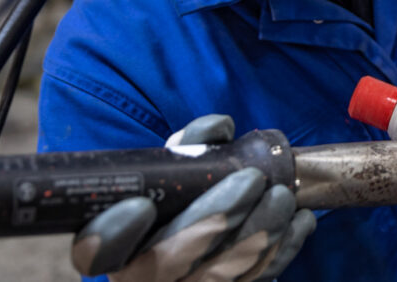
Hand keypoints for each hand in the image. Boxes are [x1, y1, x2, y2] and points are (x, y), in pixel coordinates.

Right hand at [70, 115, 316, 281]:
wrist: (209, 240)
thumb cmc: (183, 199)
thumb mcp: (172, 171)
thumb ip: (186, 149)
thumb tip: (219, 129)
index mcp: (113, 248)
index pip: (95, 252)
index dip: (110, 235)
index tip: (139, 206)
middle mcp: (142, 277)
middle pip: (171, 261)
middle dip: (217, 216)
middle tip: (251, 180)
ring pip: (221, 274)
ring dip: (259, 232)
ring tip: (282, 196)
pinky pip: (257, 279)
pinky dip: (283, 249)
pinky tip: (300, 221)